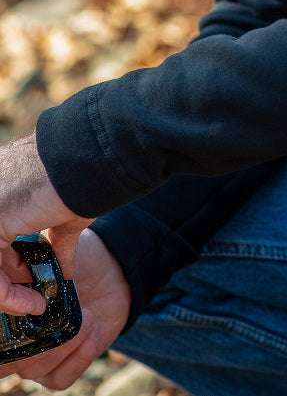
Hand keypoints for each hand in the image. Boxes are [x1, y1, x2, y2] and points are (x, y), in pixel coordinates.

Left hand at [0, 132, 93, 314]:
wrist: (98, 160)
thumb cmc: (88, 177)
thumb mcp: (64, 216)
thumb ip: (55, 243)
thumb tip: (65, 273)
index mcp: (0, 185)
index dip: (7, 265)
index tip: (27, 282)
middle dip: (4, 280)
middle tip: (30, 299)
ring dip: (6, 294)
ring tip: (34, 304)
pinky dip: (6, 294)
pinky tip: (31, 301)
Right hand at [0, 229, 130, 389]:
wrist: (113, 271)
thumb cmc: (77, 260)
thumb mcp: (52, 258)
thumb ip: (25, 268)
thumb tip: (10, 266)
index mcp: (7, 317)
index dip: (5, 334)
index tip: (32, 308)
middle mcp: (14, 341)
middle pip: (5, 363)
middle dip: (30, 346)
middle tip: (56, 321)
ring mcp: (36, 356)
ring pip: (33, 371)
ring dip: (63, 345)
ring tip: (89, 316)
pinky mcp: (61, 367)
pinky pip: (59, 379)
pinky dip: (77, 358)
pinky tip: (92, 331)